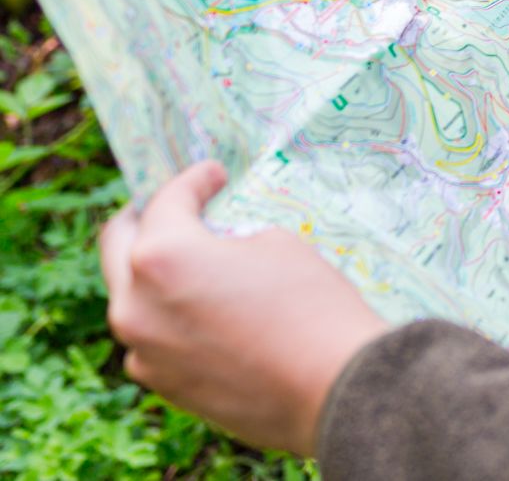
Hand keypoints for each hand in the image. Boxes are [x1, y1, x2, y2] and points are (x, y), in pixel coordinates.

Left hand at [99, 161, 389, 456]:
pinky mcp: (161, 384)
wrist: (335, 388)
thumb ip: (227, 240)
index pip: (167, 201)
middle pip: (119, 245)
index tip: (213, 174)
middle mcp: (134, 304)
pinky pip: (153, 337)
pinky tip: (212, 314)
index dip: (193, 180)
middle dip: (148, 219)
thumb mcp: (275, 245)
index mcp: (161, 257)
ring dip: (157, 273)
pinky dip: (171, 317)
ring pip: (133, 297)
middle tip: (176, 206)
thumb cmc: (311, 305)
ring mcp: (142, 350)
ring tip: (198, 263)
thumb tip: (216, 247)